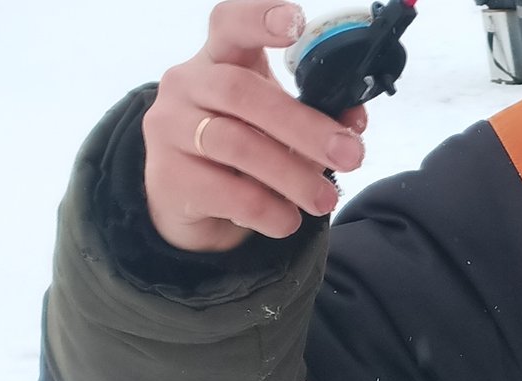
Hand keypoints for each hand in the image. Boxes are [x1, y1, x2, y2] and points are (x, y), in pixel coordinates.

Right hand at [142, 1, 368, 251]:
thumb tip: (355, 120)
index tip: (295, 22)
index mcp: (219, 58)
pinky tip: (287, 220)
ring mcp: (168, 127)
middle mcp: (186, 84)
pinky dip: (268, 210)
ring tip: (326, 200)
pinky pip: (227, 193)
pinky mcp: (166, 176)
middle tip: (350, 156)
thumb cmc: (246, 145)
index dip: (259, 18)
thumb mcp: (283, 126)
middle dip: (305, 126)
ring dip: (292, 176)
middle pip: (242, 92)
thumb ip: (320, 117)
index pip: (230, 24)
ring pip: (235, 144)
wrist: (191, 201)